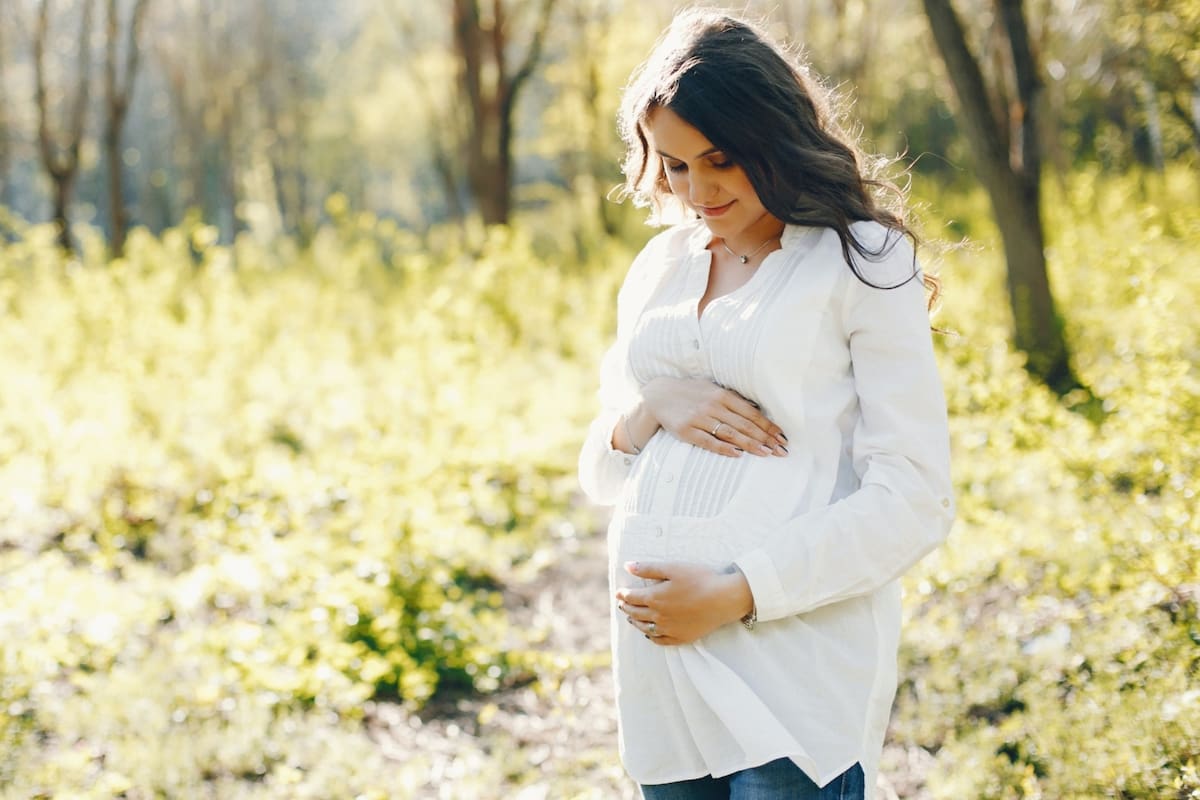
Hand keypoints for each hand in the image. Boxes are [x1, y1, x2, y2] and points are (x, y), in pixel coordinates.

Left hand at [614, 561, 753, 645]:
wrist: (724, 599)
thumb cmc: (700, 579)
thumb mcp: (673, 568)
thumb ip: (648, 568)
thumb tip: (627, 566)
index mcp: (655, 598)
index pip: (632, 597)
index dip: (623, 594)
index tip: (618, 593)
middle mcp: (659, 616)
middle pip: (636, 613)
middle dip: (627, 607)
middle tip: (622, 604)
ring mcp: (670, 629)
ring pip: (645, 628)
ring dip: (636, 622)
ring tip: (631, 617)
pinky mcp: (682, 637)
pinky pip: (660, 640)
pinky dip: (651, 637)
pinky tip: (649, 634)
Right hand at [640, 376, 787, 457]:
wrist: (658, 395)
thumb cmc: (691, 393)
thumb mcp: (712, 389)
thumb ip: (733, 400)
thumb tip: (756, 412)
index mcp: (722, 395)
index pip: (751, 413)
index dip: (768, 426)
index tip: (782, 438)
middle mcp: (713, 406)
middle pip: (744, 425)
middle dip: (765, 438)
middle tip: (781, 450)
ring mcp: (699, 418)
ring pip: (730, 434)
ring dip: (750, 445)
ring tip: (766, 453)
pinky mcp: (686, 431)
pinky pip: (708, 442)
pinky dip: (724, 449)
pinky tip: (738, 455)